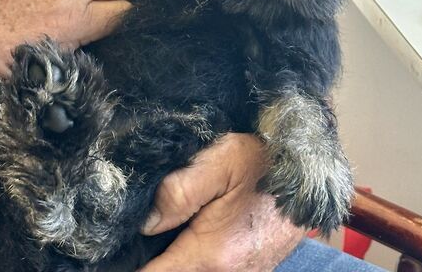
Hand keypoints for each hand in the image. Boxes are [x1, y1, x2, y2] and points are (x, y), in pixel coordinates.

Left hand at [140, 133, 305, 271]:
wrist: (312, 173)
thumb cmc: (267, 163)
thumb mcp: (224, 160)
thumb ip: (180, 189)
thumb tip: (146, 222)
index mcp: (212, 256)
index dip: (126, 264)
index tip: (109, 250)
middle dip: (147, 259)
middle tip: (130, 237)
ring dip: (168, 259)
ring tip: (154, 236)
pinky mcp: (247, 270)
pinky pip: (203, 269)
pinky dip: (186, 259)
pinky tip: (181, 236)